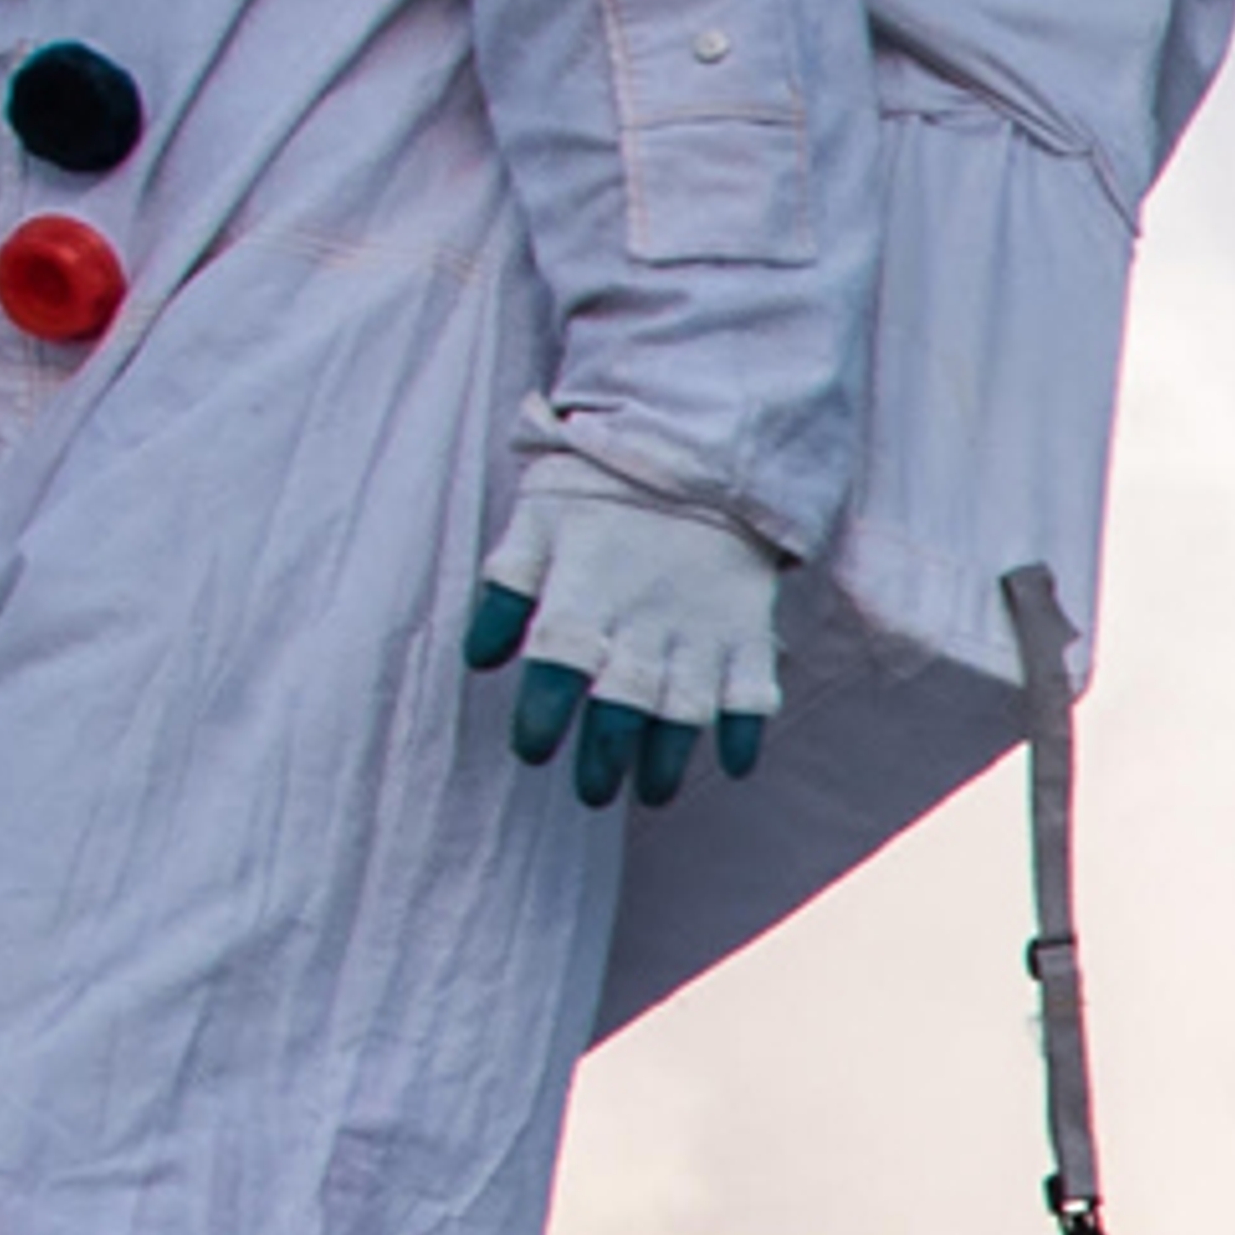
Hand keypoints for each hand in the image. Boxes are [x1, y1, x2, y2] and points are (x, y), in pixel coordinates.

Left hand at [462, 456, 781, 808]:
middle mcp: (643, 620)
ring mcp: (701, 627)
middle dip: (603, 757)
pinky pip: (754, 690)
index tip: (532, 749)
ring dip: (667, 758)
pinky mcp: (748, 627)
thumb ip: (507, 587)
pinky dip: (745, 731)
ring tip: (649, 791)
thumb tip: (480, 657)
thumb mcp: (538, 520)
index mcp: (585, 592)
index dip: (541, 715)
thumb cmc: (603, 483)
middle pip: (620, 705)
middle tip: (591, 792)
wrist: (698, 441)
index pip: (556, 666)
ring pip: (684, 711)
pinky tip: (733, 764)